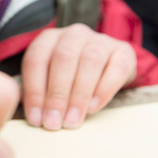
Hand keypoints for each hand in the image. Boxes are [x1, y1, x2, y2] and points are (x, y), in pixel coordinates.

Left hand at [21, 24, 136, 129]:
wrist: (108, 67)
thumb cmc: (71, 77)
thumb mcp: (50, 79)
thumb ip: (40, 93)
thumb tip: (35, 116)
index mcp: (49, 39)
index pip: (36, 60)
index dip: (34, 91)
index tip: (36, 118)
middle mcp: (73, 35)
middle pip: (63, 59)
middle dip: (57, 95)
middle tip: (54, 122)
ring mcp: (100, 40)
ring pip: (89, 61)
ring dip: (79, 95)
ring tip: (72, 120)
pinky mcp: (123, 51)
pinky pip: (115, 69)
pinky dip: (103, 90)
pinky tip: (93, 108)